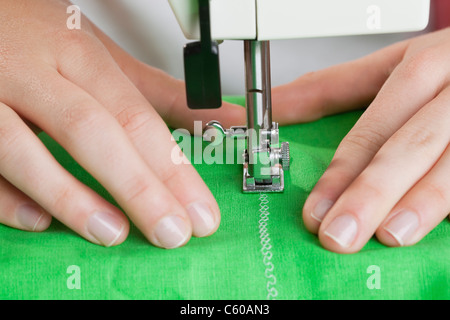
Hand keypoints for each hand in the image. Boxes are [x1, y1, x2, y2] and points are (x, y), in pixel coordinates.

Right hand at [0, 0, 244, 247]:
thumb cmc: (41, 38)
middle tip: (173, 231)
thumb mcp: (103, 58)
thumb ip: (162, 94)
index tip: (200, 210)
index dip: (172, 169)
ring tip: (114, 233)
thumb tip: (226, 116)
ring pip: (23, 148)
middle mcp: (33, 72)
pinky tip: (40, 221)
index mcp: (78, 55)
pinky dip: (6, 198)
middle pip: (93, 133)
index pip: (136, 118)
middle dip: (138, 188)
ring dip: (71, 197)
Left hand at [272, 28, 449, 252]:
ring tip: (390, 236)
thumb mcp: (389, 66)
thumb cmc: (443, 66)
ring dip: (422, 204)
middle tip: (339, 235)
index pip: (374, 127)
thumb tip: (272, 105)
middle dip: (372, 194)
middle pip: (410, 147)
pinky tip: (436, 230)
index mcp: (422, 69)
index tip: (315, 211)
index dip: (341, 173)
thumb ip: (329, 88)